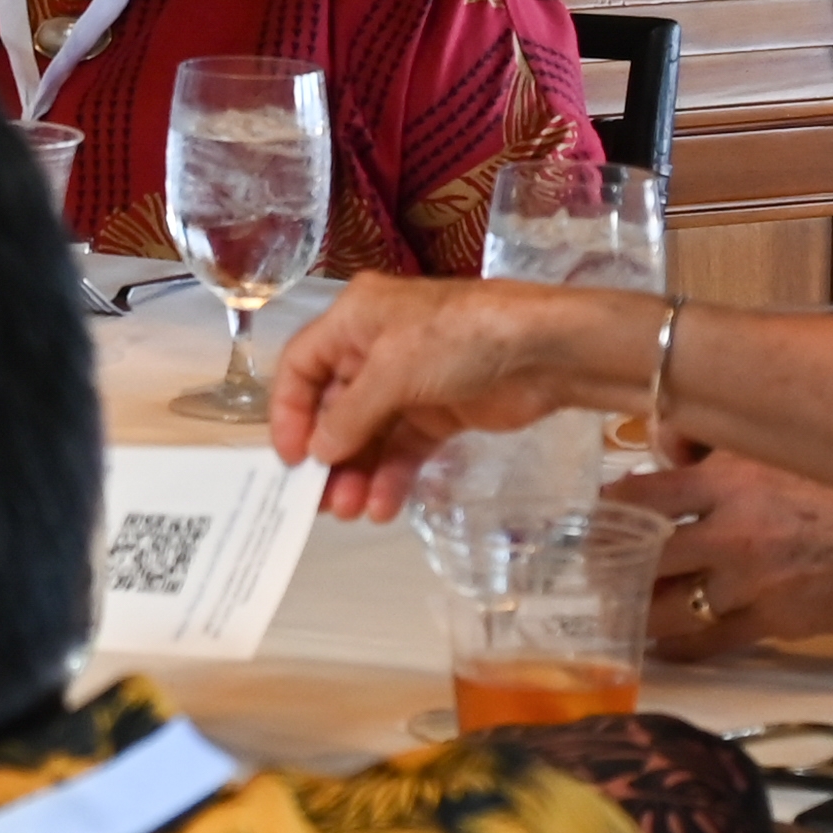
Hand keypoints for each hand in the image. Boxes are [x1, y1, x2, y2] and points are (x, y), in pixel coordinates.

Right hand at [265, 276, 644, 517]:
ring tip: (351, 512)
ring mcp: (409, 383)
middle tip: (319, 501)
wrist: (544, 351)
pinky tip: (383, 506)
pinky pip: (404, 449)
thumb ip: (350, 416)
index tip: (290, 459)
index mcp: (353, 321)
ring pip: (369, 435)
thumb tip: (318, 455)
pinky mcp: (440, 413)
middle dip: (327, 454)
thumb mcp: (393, 370)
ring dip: (357, 473)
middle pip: (334, 407)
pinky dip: (391, 476)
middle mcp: (374, 349)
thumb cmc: (458, 339)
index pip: (301, 366)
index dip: (288, 412)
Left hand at [613, 450, 832, 663]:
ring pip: (666, 606)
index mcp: (732, 480)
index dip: (608, 511)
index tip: (594, 520)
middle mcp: (733, 531)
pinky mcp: (774, 622)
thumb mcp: (788, 449)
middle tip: (592, 574)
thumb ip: (724, 449)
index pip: (642, 494)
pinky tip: (664, 646)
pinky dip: (680, 646)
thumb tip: (669, 447)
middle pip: (643, 555)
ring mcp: (751, 582)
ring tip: (617, 614)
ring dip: (636, 612)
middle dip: (609, 567)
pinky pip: (709, 642)